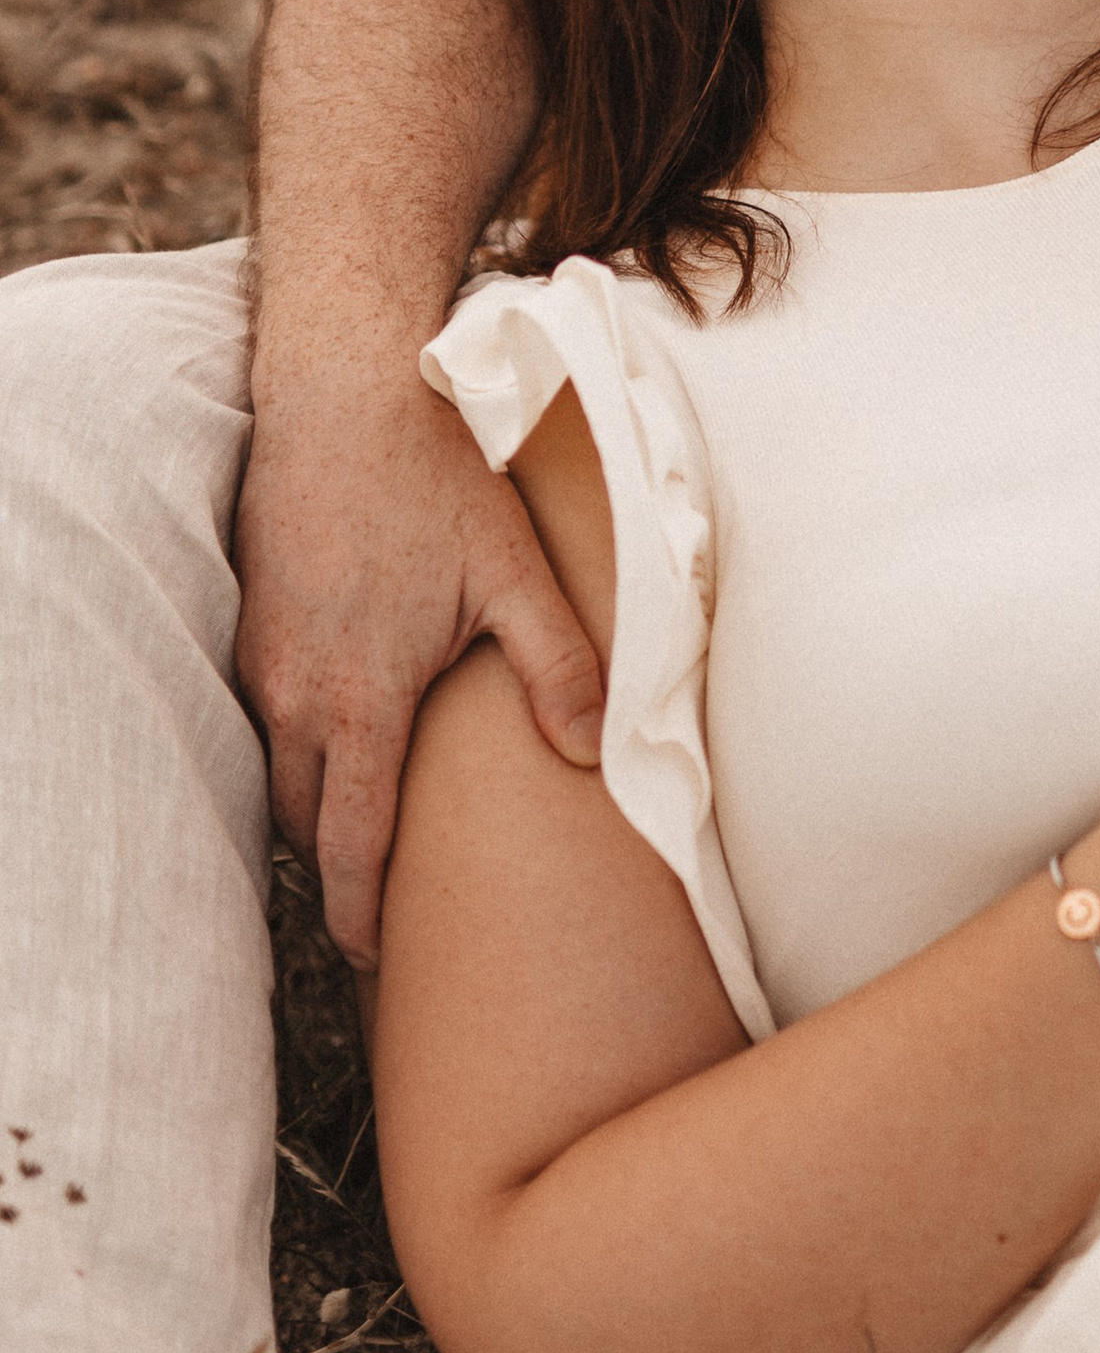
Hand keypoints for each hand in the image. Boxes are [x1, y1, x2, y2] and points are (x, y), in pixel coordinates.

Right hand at [236, 372, 604, 966]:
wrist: (344, 392)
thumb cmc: (436, 479)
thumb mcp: (516, 572)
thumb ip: (560, 667)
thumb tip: (596, 754)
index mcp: (361, 699)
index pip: (350, 842)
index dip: (360, 912)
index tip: (372, 960)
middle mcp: (294, 692)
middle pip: (306, 819)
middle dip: (336, 867)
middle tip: (376, 907)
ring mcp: (261, 657)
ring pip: (278, 767)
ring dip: (314, 803)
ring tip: (360, 829)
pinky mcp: (250, 621)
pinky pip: (263, 713)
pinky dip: (295, 744)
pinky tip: (338, 734)